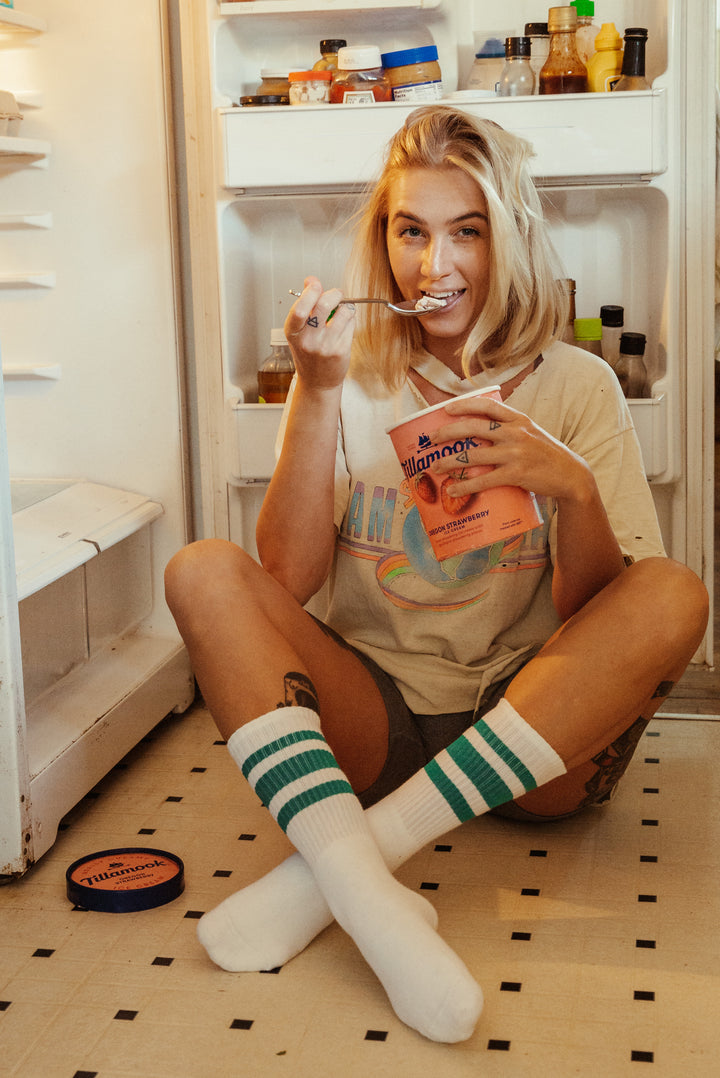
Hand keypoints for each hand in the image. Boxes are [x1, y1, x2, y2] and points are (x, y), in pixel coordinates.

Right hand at [284, 276, 355, 391]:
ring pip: (342, 312)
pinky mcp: (340, 350)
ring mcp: (325, 346)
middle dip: (333, 293)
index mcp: (293, 332)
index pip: (300, 308)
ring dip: (345, 307)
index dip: (310, 291)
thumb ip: (305, 304)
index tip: (315, 284)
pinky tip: (344, 326)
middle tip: (336, 294)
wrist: (317, 382)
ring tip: (341, 313)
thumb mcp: (300, 330)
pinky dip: (350, 319)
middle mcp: (308, 340)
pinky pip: (350, 324)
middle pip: (323, 305)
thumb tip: (310, 280)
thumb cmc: (308, 354)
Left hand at [430, 395, 593, 504]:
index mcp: (519, 419)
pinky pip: (483, 480)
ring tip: (435, 467)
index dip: (464, 405)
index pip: (487, 406)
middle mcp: (515, 433)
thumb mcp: (531, 433)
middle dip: (449, 432)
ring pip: (474, 454)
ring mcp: (515, 453)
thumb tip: (481, 430)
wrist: (571, 476)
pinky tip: (453, 490)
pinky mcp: (515, 474)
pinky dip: (465, 486)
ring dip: (450, 461)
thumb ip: (510, 429)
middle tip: (433, 439)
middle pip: (474, 427)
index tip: (446, 409)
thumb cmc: (547, 455)